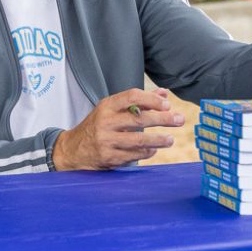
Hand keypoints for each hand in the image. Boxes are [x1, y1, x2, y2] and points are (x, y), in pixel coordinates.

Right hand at [50, 88, 184, 170]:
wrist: (72, 149)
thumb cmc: (97, 126)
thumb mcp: (111, 109)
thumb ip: (138, 101)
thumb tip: (164, 93)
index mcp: (107, 106)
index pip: (132, 96)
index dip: (152, 99)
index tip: (167, 104)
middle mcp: (105, 122)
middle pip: (138, 118)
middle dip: (162, 119)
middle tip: (179, 119)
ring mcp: (106, 141)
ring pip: (138, 139)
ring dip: (158, 140)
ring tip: (170, 139)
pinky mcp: (108, 157)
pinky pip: (132, 155)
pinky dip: (146, 152)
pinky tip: (153, 150)